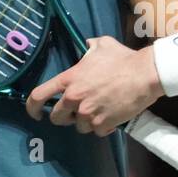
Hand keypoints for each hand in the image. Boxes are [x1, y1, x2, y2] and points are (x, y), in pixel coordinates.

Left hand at [26, 36, 163, 135]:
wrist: (145, 75)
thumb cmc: (123, 59)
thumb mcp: (102, 45)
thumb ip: (89, 46)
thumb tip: (87, 45)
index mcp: (69, 80)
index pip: (38, 96)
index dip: (32, 107)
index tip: (35, 113)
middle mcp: (74, 99)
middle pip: (57, 118)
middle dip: (65, 116)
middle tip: (76, 111)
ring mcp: (88, 114)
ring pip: (78, 126)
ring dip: (86, 121)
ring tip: (99, 110)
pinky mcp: (103, 124)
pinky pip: (97, 131)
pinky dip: (102, 127)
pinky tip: (111, 116)